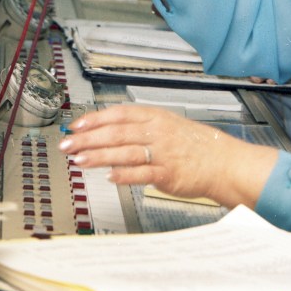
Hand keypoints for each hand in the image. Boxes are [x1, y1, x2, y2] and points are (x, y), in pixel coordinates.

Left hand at [58, 104, 277, 207]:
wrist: (222, 162)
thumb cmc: (195, 145)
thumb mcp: (168, 124)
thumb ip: (141, 127)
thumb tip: (109, 131)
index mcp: (155, 116)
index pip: (118, 113)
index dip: (94, 119)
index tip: (75, 126)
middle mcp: (157, 131)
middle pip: (115, 132)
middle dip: (87, 139)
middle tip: (67, 145)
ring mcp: (162, 152)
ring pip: (123, 152)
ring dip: (98, 156)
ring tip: (79, 161)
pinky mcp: (168, 174)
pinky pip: (141, 173)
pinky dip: (123, 175)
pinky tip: (109, 177)